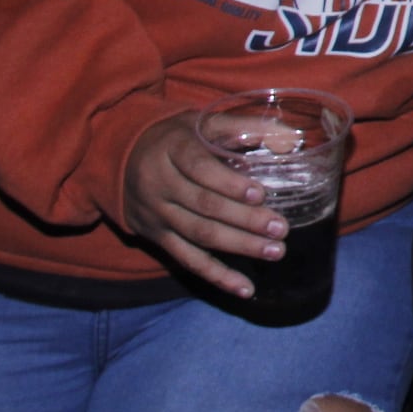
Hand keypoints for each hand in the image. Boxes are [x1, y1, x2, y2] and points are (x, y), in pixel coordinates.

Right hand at [122, 114, 284, 297]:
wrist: (122, 160)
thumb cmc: (176, 139)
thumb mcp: (202, 123)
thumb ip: (243, 128)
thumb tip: (289, 138)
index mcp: (171, 150)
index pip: (199, 168)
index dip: (229, 183)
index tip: (260, 194)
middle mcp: (159, 184)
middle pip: (203, 206)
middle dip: (244, 220)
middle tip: (280, 228)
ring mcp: (157, 215)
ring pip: (199, 235)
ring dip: (239, 246)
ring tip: (275, 251)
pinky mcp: (158, 238)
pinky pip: (188, 260)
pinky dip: (217, 276)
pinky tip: (245, 288)